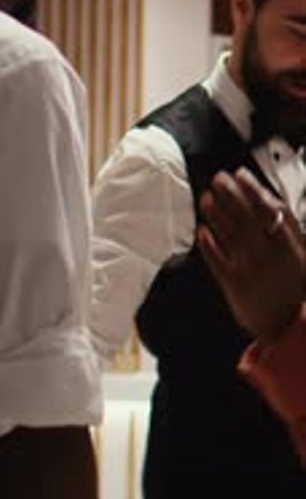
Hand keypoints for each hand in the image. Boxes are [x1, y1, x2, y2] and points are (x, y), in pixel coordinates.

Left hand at [198, 167, 304, 341]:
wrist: (289, 324)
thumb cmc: (295, 287)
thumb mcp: (301, 253)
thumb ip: (286, 226)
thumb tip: (268, 198)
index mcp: (287, 244)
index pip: (265, 208)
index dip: (251, 188)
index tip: (240, 174)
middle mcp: (266, 254)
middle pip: (243, 216)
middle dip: (229, 194)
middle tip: (218, 179)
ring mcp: (248, 269)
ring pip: (228, 234)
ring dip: (216, 214)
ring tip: (207, 198)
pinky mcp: (232, 285)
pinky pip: (216, 260)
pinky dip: (208, 244)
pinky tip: (202, 230)